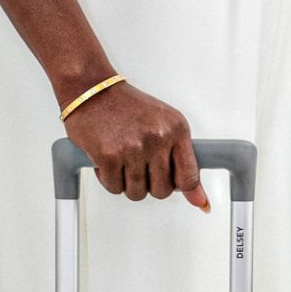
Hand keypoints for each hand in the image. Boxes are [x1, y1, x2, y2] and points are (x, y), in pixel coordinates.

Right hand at [63, 80, 210, 210]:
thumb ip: (182, 161)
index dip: (179, 187)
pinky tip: (107, 160)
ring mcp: (133, 148)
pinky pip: (114, 188)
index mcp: (176, 129)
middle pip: (162, 191)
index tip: (172, 185)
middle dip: (149, 184)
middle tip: (138, 165)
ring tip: (122, 161)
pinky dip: (108, 179)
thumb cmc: (126, 108)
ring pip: (137, 193)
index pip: (189, 178)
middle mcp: (157, 138)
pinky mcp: (109, 156)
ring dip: (127, 183)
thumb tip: (200, 201)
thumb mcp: (162, 125)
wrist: (91, 90)